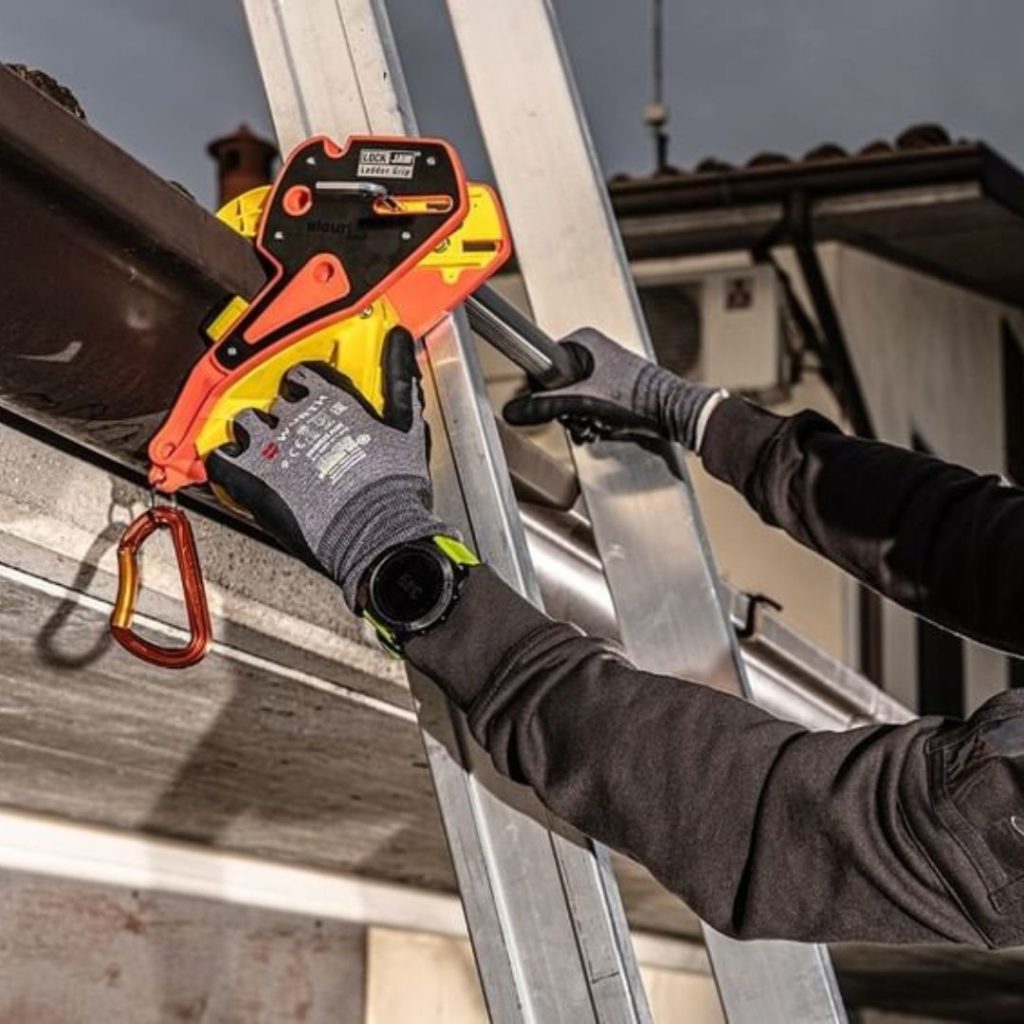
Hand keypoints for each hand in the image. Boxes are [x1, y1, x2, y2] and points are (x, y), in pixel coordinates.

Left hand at [207, 327, 451, 609]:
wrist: (376, 535)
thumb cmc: (394, 488)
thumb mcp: (407, 428)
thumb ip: (399, 379)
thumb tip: (400, 338)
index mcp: (334, 401)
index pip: (308, 374)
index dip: (307, 385)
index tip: (310, 396)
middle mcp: (298, 416)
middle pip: (275, 399)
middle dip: (283, 413)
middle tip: (292, 431)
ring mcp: (271, 448)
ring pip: (246, 423)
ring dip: (252, 434)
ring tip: (263, 451)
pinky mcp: (251, 480)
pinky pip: (220, 460)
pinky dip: (223, 462)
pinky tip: (234, 468)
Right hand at [503, 327, 726, 450]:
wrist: (673, 414)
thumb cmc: (640, 399)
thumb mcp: (583, 403)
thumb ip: (546, 406)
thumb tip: (516, 409)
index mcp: (583, 341)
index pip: (542, 366)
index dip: (543, 391)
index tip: (551, 406)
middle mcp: (592, 350)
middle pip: (556, 386)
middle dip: (566, 410)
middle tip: (579, 417)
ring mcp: (603, 369)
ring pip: (571, 399)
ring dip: (578, 418)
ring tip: (593, 423)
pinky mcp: (612, 387)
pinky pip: (587, 405)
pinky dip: (590, 419)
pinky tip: (601, 426)